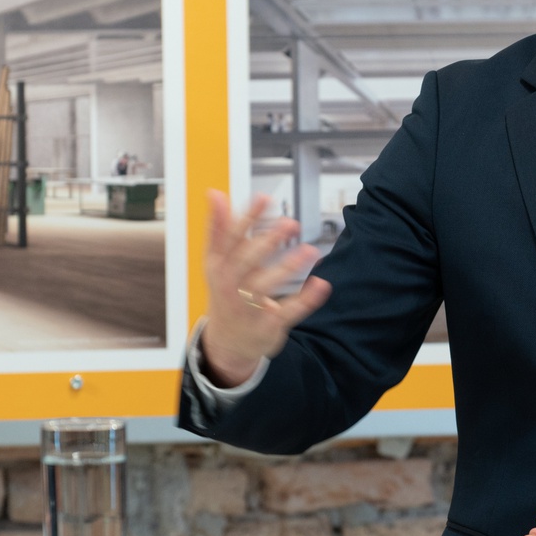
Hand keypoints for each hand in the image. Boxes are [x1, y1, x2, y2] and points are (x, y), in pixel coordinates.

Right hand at [199, 190, 331, 387]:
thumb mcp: (216, 261)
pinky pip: (287, 312)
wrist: (227, 342)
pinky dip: (305, 300)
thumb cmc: (225, 291)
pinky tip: (321, 284)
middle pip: (245, 261)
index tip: (264, 197)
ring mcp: (248, 307)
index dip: (246, 218)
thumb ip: (218, 227)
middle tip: (289, 222)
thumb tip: (215, 193)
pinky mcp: (268, 325)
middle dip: (266, 241)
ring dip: (287, 268)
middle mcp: (229, 286)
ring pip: (265, 287)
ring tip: (309, 251)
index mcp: (217, 266)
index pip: (229, 238)